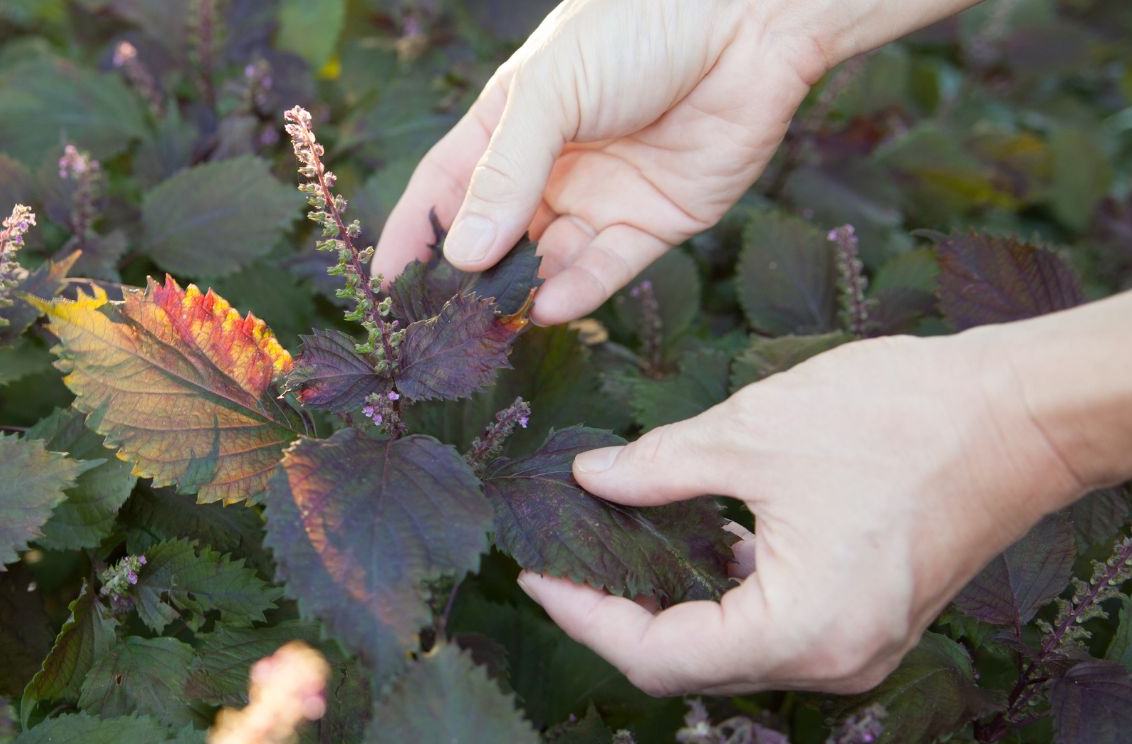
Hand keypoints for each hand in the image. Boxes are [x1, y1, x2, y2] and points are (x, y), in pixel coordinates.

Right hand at [374, 0, 828, 323]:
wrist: (749, 18)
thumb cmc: (638, 25)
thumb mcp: (550, 92)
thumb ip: (504, 176)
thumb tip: (461, 255)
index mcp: (512, 122)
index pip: (446, 191)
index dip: (414, 237)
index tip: (383, 289)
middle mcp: (552, 166)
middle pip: (496, 238)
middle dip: (471, 282)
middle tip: (442, 325)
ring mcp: (603, 196)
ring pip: (550, 262)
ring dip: (524, 292)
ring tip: (498, 322)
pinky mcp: (656, 221)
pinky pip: (609, 268)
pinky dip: (580, 290)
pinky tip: (552, 306)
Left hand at [517, 329, 1095, 695]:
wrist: (1025, 413)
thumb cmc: (902, 418)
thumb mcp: (752, 433)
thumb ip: (658, 468)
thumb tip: (590, 480)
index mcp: (799, 633)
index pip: (656, 657)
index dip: (584, 620)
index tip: (534, 576)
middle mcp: (831, 663)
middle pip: (689, 666)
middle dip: (616, 619)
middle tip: (560, 567)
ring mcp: (857, 649)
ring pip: (729, 652)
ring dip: (667, 608)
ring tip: (607, 555)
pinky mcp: (870, 623)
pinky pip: (772, 630)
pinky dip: (721, 595)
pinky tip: (685, 546)